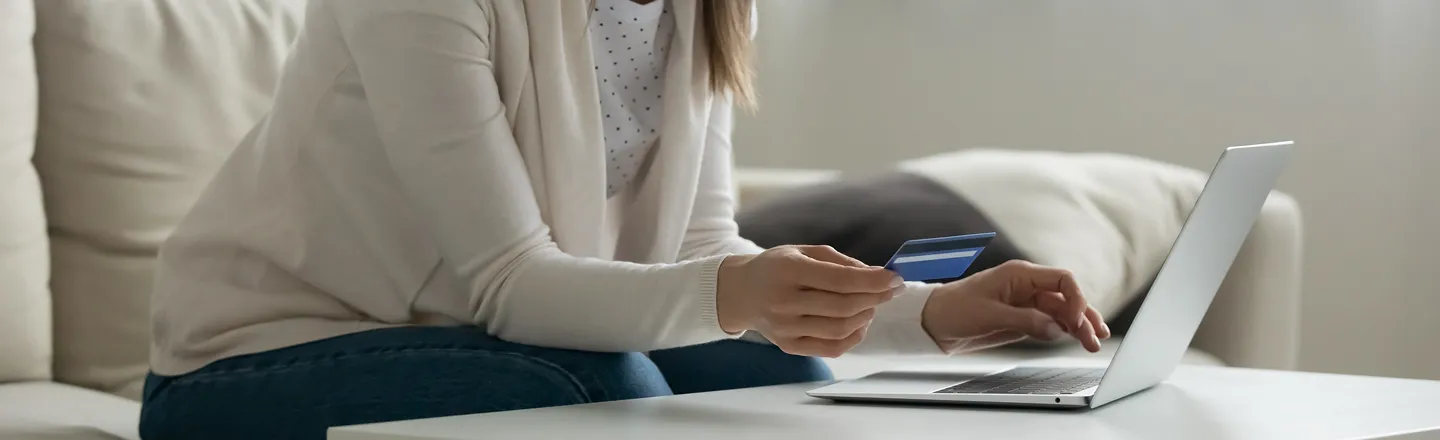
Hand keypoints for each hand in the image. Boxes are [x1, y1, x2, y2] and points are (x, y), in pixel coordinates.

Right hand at [716, 245, 903, 357]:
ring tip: (871, 304)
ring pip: (840, 329)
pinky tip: (858, 322)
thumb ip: (840, 262)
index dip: (873, 281)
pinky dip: (853, 336)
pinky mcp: (788, 345)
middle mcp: (783, 301)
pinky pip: (831, 348)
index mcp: (788, 270)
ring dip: (865, 316)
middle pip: (844, 307)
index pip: (839, 280)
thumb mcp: (803, 251)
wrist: (740, 292)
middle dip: (875, 298)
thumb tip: (876, 276)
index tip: (895, 278)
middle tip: (890, 290)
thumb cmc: (777, 268)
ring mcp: (785, 327)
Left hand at [921, 260, 1110, 353]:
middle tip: (1094, 338)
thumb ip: (1025, 321)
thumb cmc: (954, 310)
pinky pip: (1049, 323)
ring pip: (1061, 312)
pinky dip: (1064, 331)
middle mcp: (1026, 286)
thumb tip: (1055, 329)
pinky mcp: (1021, 319)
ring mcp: (1026, 303)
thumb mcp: (989, 315)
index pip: (1062, 280)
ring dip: (1078, 326)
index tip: (1077, 320)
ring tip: (1093, 343)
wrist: (931, 323)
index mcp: (1019, 275)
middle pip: (1067, 298)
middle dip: (1083, 316)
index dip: (1076, 298)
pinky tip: (1075, 339)